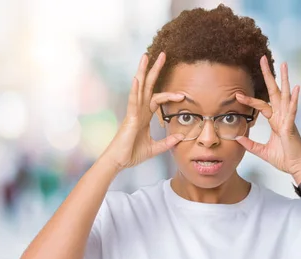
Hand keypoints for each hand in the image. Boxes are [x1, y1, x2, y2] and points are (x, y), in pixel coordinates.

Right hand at [100, 53, 184, 171]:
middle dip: (154, 70)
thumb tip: (181, 138)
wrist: (118, 162)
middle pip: (148, 86)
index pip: (157, 99)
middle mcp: (138, 110)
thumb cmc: (131, 154)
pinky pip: (132, 101)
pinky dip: (134, 90)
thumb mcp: (154, 148)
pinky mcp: (129, 119)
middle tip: (163, 54)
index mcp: (143, 116)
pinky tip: (136, 78)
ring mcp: (133, 113)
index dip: (169, 95)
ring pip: (139, 88)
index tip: (183, 95)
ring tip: (146, 56)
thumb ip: (167, 143)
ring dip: (143, 72)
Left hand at [235, 56, 300, 180]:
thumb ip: (251, 144)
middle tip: (263, 59)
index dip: (250, 99)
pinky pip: (292, 111)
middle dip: (269, 76)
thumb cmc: (284, 159)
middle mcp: (283, 116)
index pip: (261, 105)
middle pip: (275, 92)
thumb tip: (238, 138)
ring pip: (285, 96)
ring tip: (283, 65)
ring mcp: (288, 120)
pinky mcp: (292, 127)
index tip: (237, 94)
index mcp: (276, 121)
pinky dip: (294, 100)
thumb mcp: (263, 151)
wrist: (297, 168)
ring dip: (284, 80)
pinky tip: (296, 88)